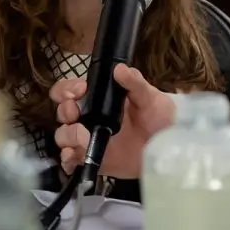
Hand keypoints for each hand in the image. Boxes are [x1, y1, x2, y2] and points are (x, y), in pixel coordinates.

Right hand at [50, 64, 176, 178]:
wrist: (166, 148)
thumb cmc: (158, 117)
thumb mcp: (149, 97)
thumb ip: (135, 82)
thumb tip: (119, 68)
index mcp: (99, 98)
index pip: (71, 89)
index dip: (67, 89)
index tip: (79, 90)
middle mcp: (89, 117)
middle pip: (62, 111)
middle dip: (65, 110)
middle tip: (75, 113)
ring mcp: (88, 139)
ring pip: (63, 136)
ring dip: (69, 136)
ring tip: (85, 138)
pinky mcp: (91, 159)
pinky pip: (70, 161)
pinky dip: (68, 160)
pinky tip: (77, 157)